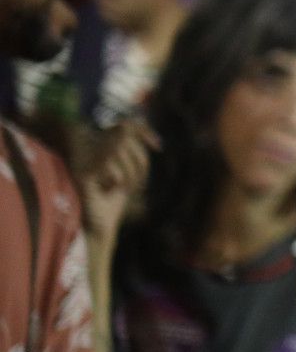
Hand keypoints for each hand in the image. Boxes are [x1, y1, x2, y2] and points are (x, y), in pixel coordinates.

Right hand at [78, 121, 152, 241]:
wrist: (102, 226)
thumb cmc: (116, 199)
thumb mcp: (132, 174)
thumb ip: (137, 155)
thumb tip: (155, 141)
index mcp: (100, 147)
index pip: (125, 125)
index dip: (143, 131)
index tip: (158, 147)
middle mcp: (88, 150)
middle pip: (125, 138)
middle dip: (140, 161)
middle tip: (138, 182)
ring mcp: (82, 161)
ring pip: (118, 149)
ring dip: (131, 171)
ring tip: (126, 187)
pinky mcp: (81, 174)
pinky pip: (107, 163)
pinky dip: (119, 177)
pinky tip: (113, 188)